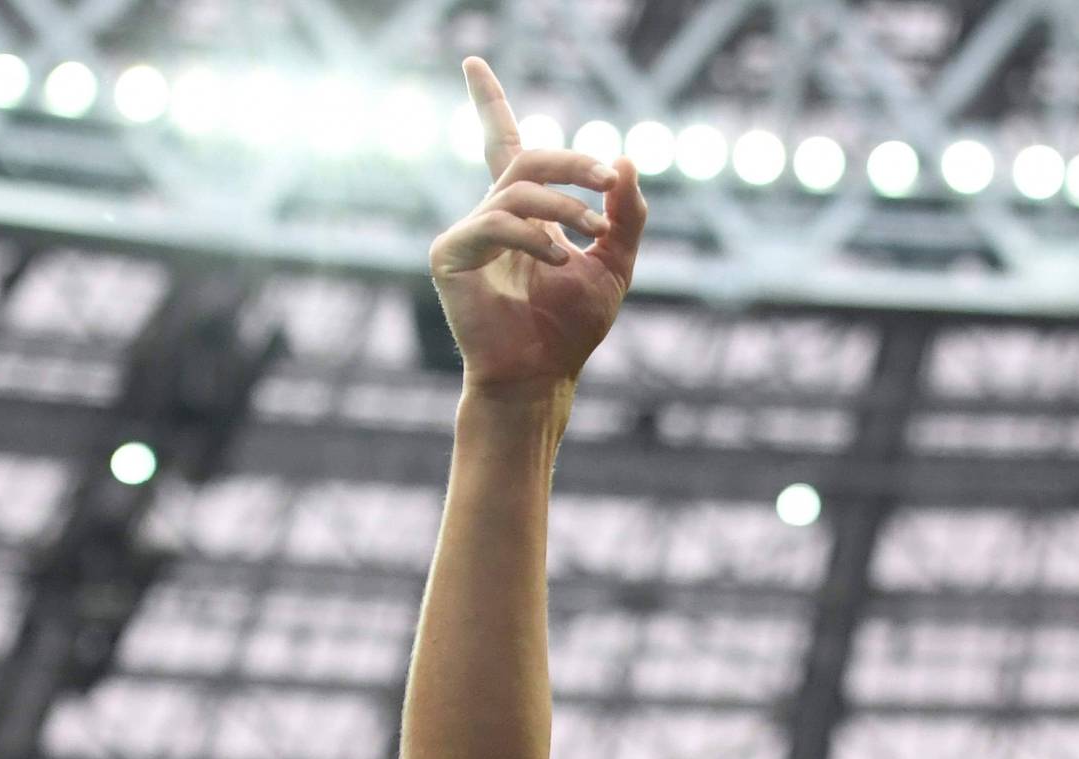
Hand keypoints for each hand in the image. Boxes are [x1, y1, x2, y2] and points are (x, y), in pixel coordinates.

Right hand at [429, 58, 648, 400]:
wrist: (542, 377)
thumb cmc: (571, 330)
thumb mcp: (615, 266)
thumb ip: (626, 218)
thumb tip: (628, 162)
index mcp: (525, 214)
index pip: (505, 144)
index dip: (489, 103)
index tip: (472, 61)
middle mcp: (492, 215)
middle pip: (525, 156)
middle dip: (570, 160)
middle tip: (608, 176)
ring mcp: (468, 233)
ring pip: (517, 189)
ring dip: (564, 203)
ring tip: (592, 230)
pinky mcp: (449, 255)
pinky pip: (493, 223)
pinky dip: (533, 237)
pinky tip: (557, 261)